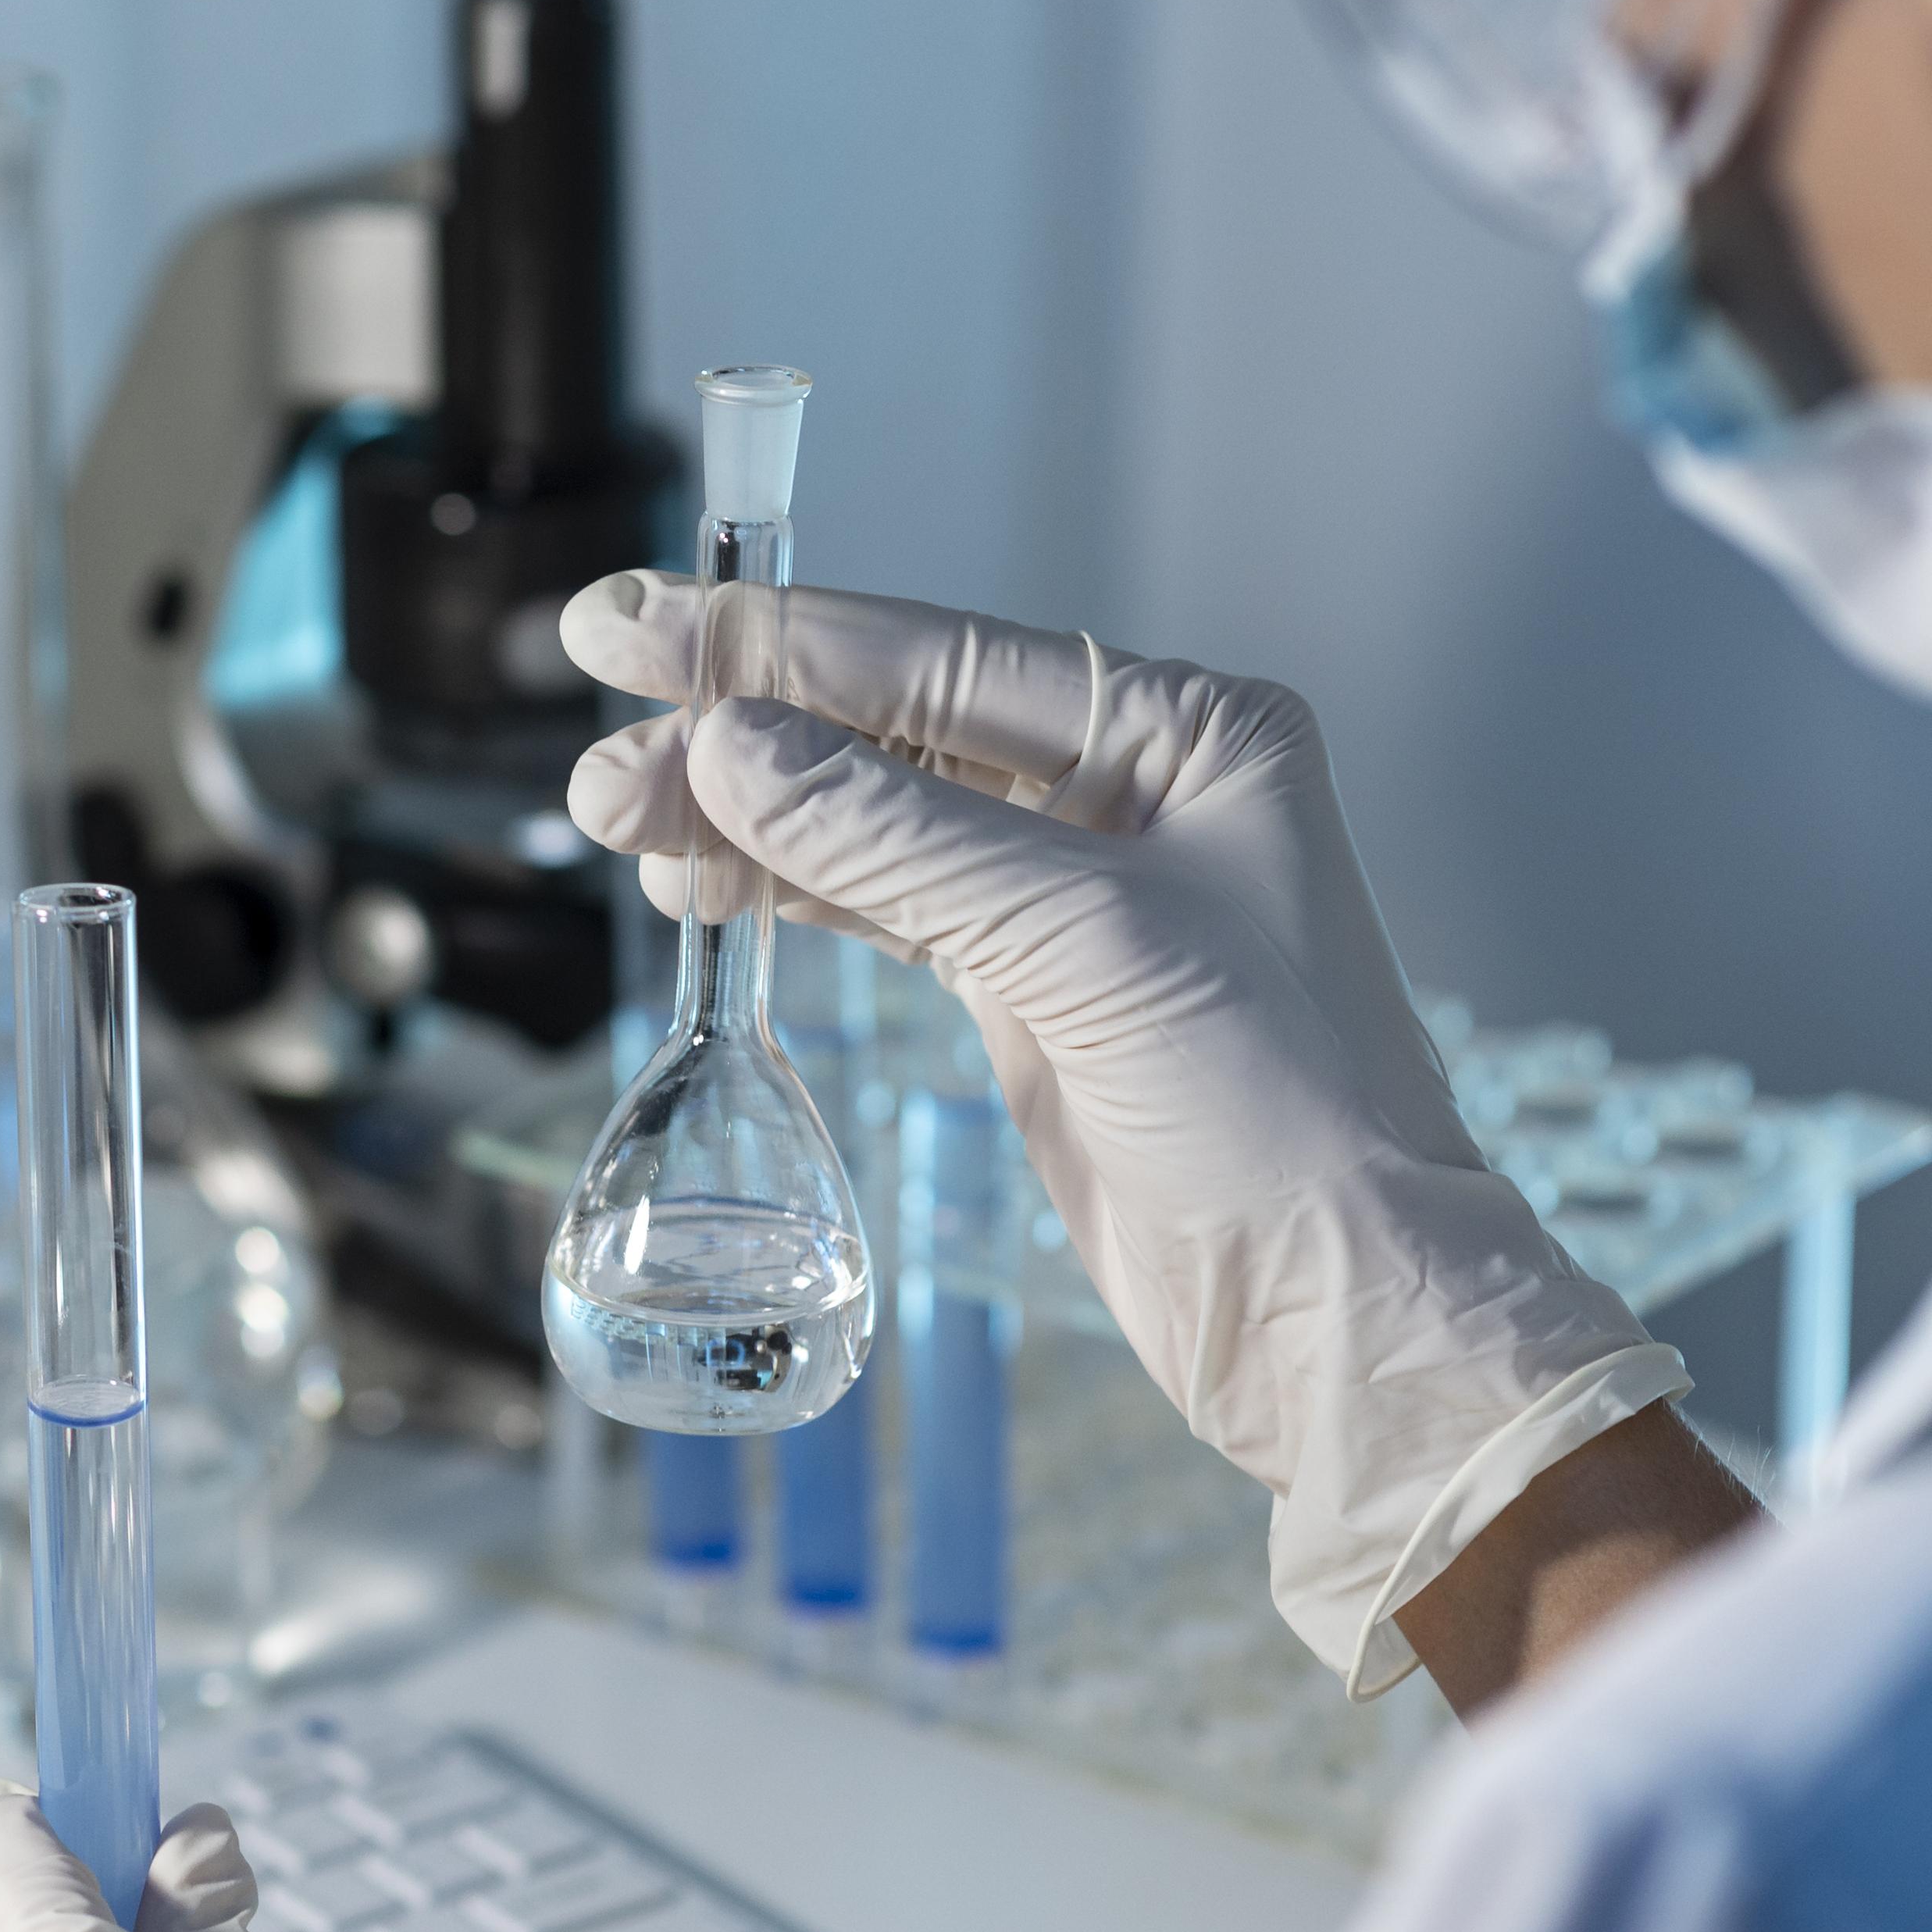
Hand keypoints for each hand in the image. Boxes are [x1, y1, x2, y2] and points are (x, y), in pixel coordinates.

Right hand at [564, 571, 1685, 1692]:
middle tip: (599, 747)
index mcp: (1186, 735)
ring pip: (868, 823)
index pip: (938, 660)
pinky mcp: (1030, 994)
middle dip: (736, 736)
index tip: (637, 625)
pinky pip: (880, 909)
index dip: (775, 644)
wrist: (1332, 1306)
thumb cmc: (1282, 1112)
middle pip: (888, 732)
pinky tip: (702, 882)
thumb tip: (731, 747)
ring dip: (741, 820)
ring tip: (616, 818)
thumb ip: (900, 839)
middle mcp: (1132, 795)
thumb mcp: (1088, 945)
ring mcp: (1074, 898)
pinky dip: (786, 893)